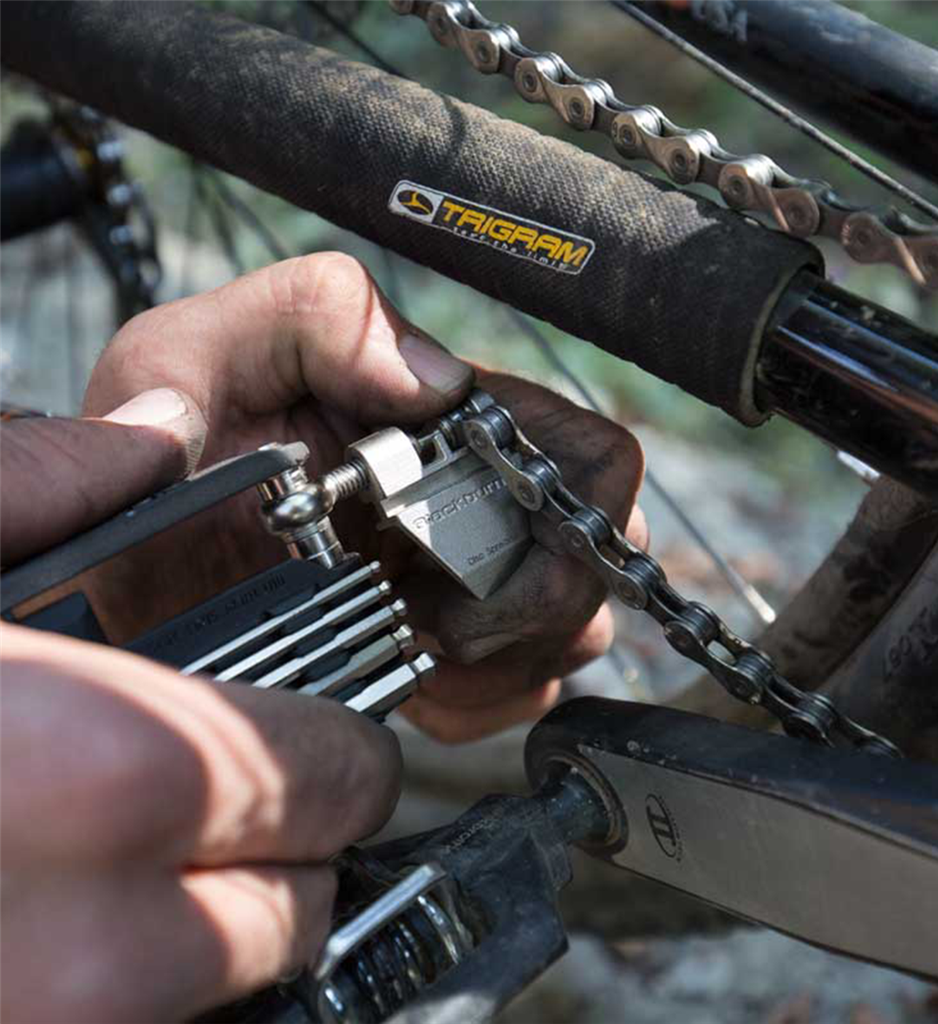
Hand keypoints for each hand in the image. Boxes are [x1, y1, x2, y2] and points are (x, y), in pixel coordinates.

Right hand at [0, 406, 400, 1023]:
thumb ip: (39, 485)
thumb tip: (142, 441)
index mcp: (92, 772)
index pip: (328, 776)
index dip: (337, 748)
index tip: (326, 739)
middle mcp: (78, 953)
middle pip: (294, 908)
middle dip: (286, 848)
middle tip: (239, 802)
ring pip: (218, 994)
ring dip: (211, 929)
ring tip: (139, 858)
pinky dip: (124, 993)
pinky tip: (53, 919)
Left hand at [82, 253, 646, 739]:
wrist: (124, 567)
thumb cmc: (157, 453)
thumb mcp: (196, 351)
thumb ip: (313, 315)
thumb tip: (435, 381)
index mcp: (449, 419)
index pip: (593, 458)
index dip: (568, 519)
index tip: (461, 562)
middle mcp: (480, 493)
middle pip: (598, 556)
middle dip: (535, 610)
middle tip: (438, 626)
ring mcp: (471, 575)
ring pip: (575, 631)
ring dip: (506, 662)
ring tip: (415, 653)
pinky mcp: (452, 647)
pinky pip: (525, 690)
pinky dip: (481, 703)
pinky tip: (416, 683)